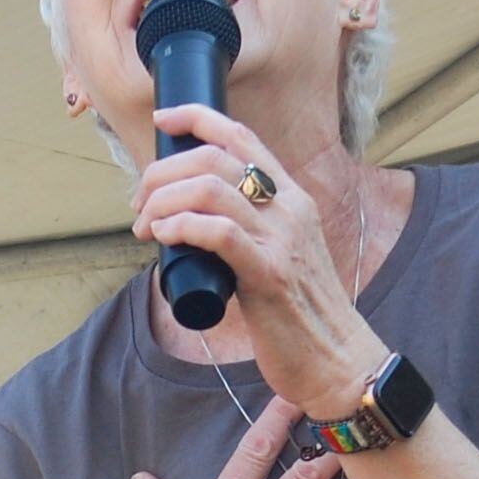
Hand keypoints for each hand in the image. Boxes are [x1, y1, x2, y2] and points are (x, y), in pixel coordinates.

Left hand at [130, 105, 387, 413]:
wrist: (338, 361)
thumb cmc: (301, 316)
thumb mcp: (280, 256)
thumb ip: (250, 233)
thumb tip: (196, 225)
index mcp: (293, 198)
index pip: (243, 137)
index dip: (197, 117)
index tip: (163, 119)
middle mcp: (290, 208)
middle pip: (215, 157)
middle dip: (163, 172)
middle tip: (140, 203)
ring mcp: (281, 239)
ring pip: (210, 188)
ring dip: (162, 201)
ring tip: (145, 226)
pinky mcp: (269, 274)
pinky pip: (218, 232)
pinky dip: (181, 227)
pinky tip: (163, 237)